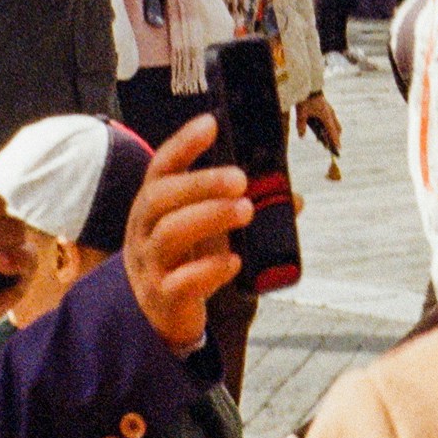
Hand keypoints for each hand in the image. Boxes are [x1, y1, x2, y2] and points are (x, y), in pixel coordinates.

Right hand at [122, 114, 249, 352]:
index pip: (161, 167)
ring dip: (209, 218)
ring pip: (168, 236)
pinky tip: (234, 261)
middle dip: (201, 184)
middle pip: (160, 198)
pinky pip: (179, 283)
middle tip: (241, 179)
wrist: (158, 314)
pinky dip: (209, 270)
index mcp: (154, 205)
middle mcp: (143, 230)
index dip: (183, 144)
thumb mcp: (207, 229)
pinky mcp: (161, 298)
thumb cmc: (185, 259)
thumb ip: (239, 209)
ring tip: (246, 210)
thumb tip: (293, 199)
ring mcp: (149, 265)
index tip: (211, 123)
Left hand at [295, 93, 341, 156]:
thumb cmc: (306, 98)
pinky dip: (329, 127)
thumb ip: (301, 125)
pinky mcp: (327, 108)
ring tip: (324, 141)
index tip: (338, 150)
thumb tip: (302, 136)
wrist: (309, 84)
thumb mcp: (301, 112)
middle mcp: (330, 114)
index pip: (333, 132)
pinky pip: (331, 120)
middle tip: (333, 148)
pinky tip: (321, 130)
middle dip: (335, 138)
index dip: (335, 141)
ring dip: (332, 132)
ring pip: (334, 124)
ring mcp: (330, 110)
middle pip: (337, 129)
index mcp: (326, 116)